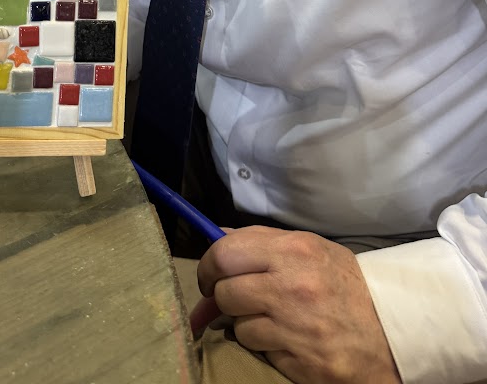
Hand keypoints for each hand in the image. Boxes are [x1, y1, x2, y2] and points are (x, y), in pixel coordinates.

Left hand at [193, 226, 400, 383]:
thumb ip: (262, 242)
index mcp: (294, 250)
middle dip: (220, 298)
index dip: (208, 266)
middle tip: (230, 300)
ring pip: (238, 327)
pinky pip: (261, 354)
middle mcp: (292, 287)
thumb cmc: (344, 284)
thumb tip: (215, 238)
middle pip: (224, 293)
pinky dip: (267, 348)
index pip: (225, 254)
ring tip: (273, 319)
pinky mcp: (302, 364)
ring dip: (247, 325)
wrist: (393, 329)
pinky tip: (288, 340)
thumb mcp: (309, 249)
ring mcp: (297, 328)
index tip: (209, 277)